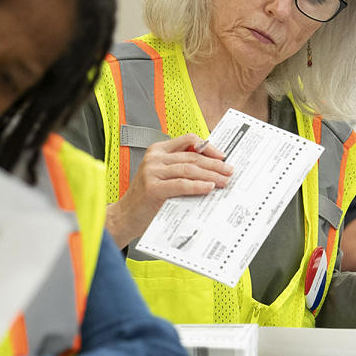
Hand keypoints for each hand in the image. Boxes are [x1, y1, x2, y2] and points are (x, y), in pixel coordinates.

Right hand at [107, 132, 233, 246]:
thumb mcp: (163, 176)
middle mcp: (155, 158)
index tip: (222, 156)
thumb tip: (212, 169)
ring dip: (210, 175)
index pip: (188, 140)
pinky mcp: (152, 187)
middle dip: (214, 164)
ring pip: (189, 169)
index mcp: (158, 150)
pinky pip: (181, 184)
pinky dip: (197, 186)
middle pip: (192, 156)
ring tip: (223, 181)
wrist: (126, 216)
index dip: (208, 147)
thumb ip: (181, 169)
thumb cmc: (147, 198)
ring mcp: (152, 171)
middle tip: (229, 171)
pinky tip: (208, 187)